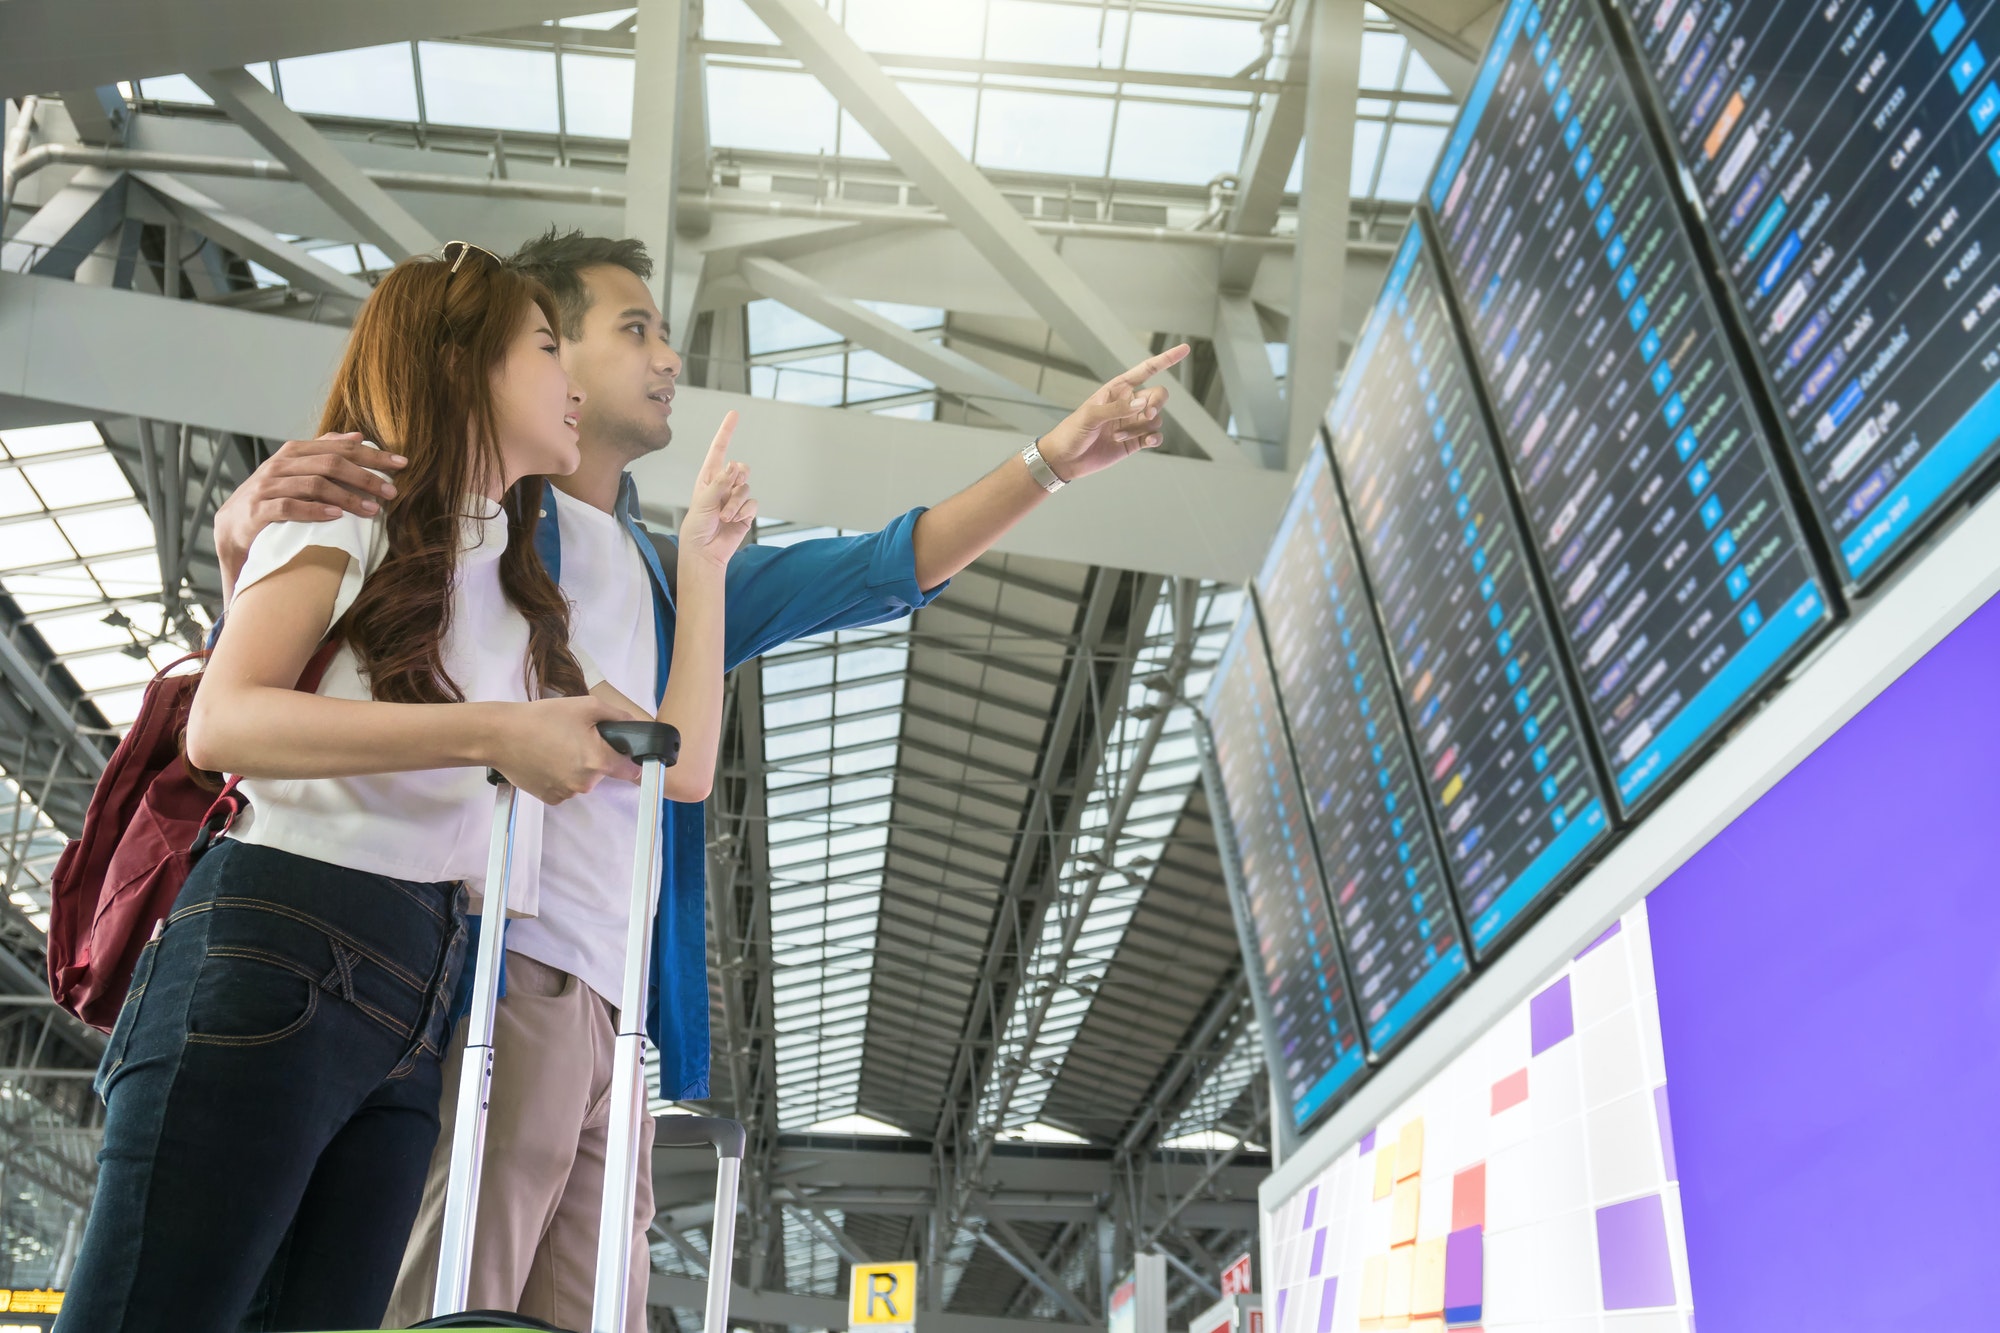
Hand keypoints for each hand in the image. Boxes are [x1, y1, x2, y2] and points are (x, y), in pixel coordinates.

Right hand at [213, 433, 404, 592]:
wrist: (231, 529)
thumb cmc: (272, 499)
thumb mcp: (296, 471)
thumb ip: (323, 452)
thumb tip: (356, 436)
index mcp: (294, 452)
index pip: (340, 448)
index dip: (372, 456)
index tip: (402, 464)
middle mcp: (280, 465)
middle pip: (330, 463)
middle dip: (366, 477)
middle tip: (392, 491)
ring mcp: (268, 486)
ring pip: (314, 484)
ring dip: (348, 497)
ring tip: (372, 510)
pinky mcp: (259, 510)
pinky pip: (290, 507)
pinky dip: (315, 511)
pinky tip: (336, 516)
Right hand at [488, 695, 641, 804]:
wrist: (501, 735)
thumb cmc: (542, 718)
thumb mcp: (586, 706)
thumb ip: (617, 716)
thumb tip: (634, 726)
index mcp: (598, 760)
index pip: (630, 770)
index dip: (630, 760)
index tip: (623, 753)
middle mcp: (585, 783)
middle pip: (603, 772)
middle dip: (596, 757)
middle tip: (575, 737)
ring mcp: (567, 793)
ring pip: (583, 780)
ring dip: (576, 767)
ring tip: (556, 746)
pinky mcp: (550, 798)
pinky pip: (565, 787)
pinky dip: (560, 776)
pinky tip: (546, 759)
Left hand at [678, 411, 755, 570]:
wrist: (705, 551)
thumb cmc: (697, 527)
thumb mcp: (703, 501)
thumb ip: (720, 482)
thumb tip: (734, 466)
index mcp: (708, 478)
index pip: (719, 450)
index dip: (726, 432)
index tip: (734, 414)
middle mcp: (724, 486)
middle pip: (740, 468)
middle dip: (737, 477)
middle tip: (729, 488)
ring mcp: (735, 499)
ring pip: (746, 488)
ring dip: (735, 503)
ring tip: (723, 516)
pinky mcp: (745, 512)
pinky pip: (752, 504)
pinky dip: (743, 512)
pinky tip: (733, 521)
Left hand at [1033, 344, 1190, 482]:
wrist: (1064, 459)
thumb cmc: (1071, 431)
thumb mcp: (1090, 415)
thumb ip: (1117, 408)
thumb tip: (1143, 403)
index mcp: (1117, 390)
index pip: (1146, 370)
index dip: (1166, 359)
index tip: (1185, 349)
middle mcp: (1128, 404)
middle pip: (1158, 395)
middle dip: (1157, 402)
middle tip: (1146, 413)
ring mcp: (1132, 423)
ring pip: (1156, 418)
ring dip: (1142, 427)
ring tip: (1117, 436)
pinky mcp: (1134, 442)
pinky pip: (1155, 436)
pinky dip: (1154, 438)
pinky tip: (1147, 441)